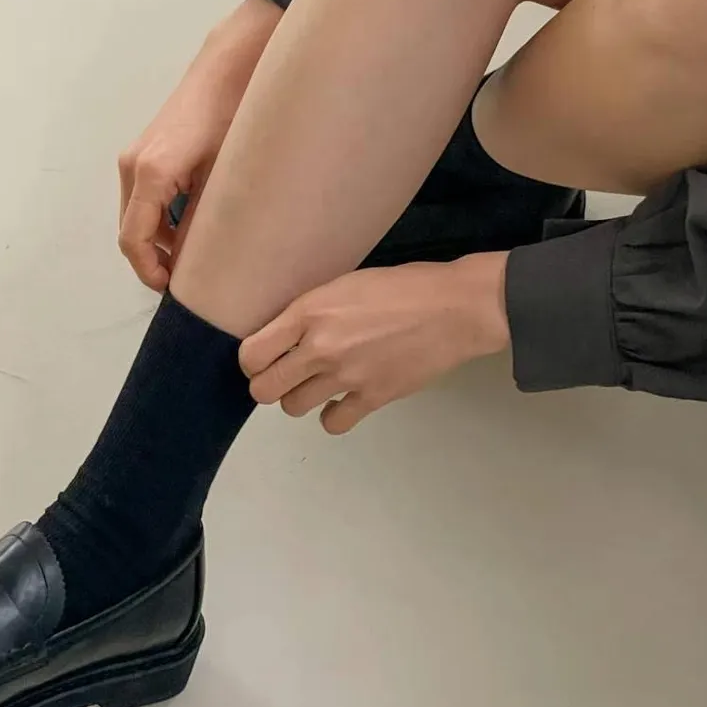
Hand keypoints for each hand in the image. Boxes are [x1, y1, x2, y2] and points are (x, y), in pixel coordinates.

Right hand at [118, 0, 280, 288]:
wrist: (229, 66)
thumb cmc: (234, 115)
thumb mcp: (226, 174)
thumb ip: (205, 218)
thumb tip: (199, 260)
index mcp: (151, 174)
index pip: (134, 240)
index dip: (149, 271)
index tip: (172, 289)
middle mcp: (133, 166)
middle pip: (131, 231)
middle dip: (153, 259)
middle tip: (187, 279)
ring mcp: (134, 157)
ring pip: (136, 215)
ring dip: (157, 239)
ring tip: (192, 254)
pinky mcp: (144, 151)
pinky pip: (142, 198)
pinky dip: (159, 218)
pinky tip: (189, 222)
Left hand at [239, 254, 510, 433]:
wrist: (455, 308)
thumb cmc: (403, 286)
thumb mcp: (345, 283)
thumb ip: (311, 311)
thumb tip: (284, 334)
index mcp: (309, 311)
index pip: (251, 353)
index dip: (253, 360)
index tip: (266, 358)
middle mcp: (320, 347)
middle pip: (264, 390)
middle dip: (270, 384)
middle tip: (287, 375)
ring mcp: (346, 376)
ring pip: (293, 409)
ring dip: (301, 398)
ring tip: (320, 383)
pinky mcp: (372, 398)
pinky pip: (332, 423)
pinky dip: (334, 415)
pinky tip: (345, 399)